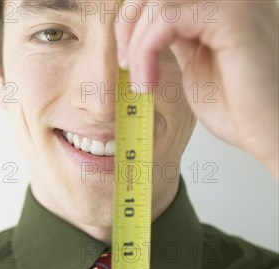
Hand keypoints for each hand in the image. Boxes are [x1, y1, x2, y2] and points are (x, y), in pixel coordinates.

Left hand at [115, 0, 278, 179]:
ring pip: (157, 2)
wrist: (271, 135)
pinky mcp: (233, 14)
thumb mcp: (195, 66)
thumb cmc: (242, 109)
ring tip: (141, 82)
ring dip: (136, 46)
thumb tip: (141, 31)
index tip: (124, 59)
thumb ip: (175, 40)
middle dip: (128, 24)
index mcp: (221, 6)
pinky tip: (149, 82)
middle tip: (124, 65)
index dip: (132, 19)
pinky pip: (166, 17)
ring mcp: (235, 0)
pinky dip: (145, 52)